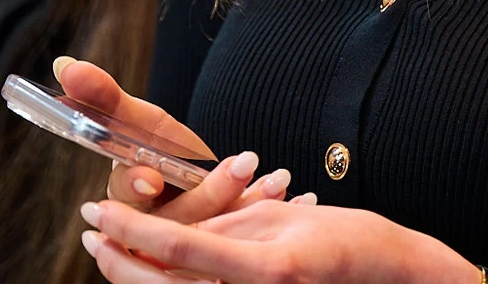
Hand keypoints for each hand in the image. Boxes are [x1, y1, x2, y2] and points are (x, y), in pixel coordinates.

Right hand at [52, 56, 292, 224]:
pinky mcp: (216, 251)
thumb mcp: (134, 118)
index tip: (153, 176)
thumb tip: (65, 65)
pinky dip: (267, 215)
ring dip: (246, 205)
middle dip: (211, 194)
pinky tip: (294, 197)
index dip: (137, 185)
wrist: (187, 175)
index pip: (122, 199)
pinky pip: (243, 239)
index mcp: (124, 200)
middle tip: (243, 165)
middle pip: (175, 220)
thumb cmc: (152, 145)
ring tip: (276, 179)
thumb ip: (103, 96)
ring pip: (212, 234)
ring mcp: (185, 242)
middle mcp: (150, 229)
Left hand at [80, 196, 480, 283]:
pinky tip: (155, 271)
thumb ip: (227, 223)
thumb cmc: (352, 244)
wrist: (395, 281)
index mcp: (267, 270)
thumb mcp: (286, 219)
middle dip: (117, 261)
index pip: (178, 249)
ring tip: (112, 249)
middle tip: (92, 231)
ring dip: (134, 278)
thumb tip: (172, 227)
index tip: (95, 211)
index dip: (129, 230)